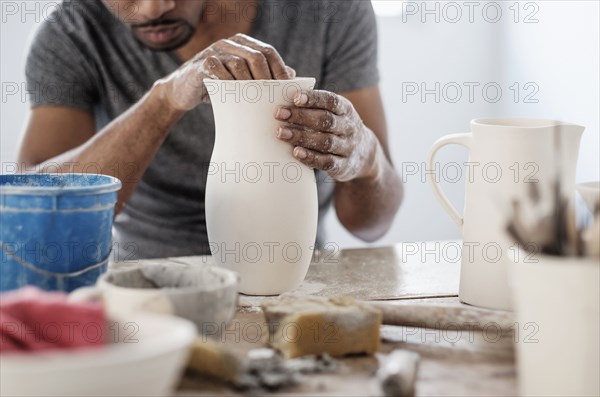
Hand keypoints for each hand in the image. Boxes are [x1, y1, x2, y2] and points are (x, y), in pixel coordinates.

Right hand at [155, 33, 295, 110]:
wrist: (184, 92)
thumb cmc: (218, 87)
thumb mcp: (242, 81)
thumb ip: (264, 76)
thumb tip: (292, 75)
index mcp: (242, 44)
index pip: (268, 51)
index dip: (279, 69)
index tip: (286, 88)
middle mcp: (229, 43)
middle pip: (256, 56)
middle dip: (267, 78)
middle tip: (272, 98)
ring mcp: (214, 51)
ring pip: (239, 63)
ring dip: (250, 84)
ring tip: (256, 101)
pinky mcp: (201, 63)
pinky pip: (218, 70)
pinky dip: (228, 84)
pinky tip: (234, 97)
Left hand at [274, 90, 380, 181]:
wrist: (364, 155)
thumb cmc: (337, 128)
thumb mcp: (334, 113)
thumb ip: (314, 104)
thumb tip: (286, 83)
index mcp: (346, 110)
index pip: (331, 101)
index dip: (313, 99)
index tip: (295, 97)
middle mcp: (349, 127)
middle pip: (326, 120)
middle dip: (301, 116)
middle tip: (279, 114)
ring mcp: (347, 147)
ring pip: (325, 141)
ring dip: (301, 137)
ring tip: (280, 133)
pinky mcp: (343, 166)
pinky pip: (327, 162)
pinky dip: (311, 157)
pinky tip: (296, 152)